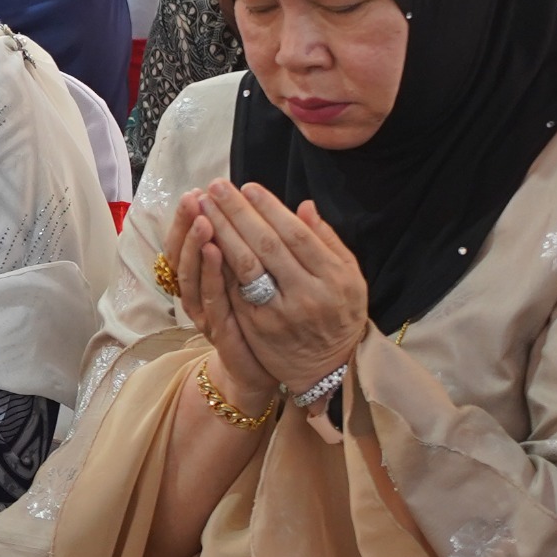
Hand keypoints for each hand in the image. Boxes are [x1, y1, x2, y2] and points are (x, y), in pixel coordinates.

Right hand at [166, 188, 273, 402]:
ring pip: (191, 275)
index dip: (184, 219)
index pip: (183, 243)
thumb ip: (241, 246)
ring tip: (202, 218)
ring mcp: (204, 313)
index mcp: (201, 280)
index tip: (194, 192)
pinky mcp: (219, 330)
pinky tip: (215, 250)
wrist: (259, 369)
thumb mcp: (244, 278)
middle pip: (180, 255)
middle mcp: (195, 295)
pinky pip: (211, 299)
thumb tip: (248, 206)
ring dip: (195, 245)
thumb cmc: (253, 320)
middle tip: (193, 198)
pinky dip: (210, 273)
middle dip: (185, 225)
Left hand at [196, 179, 368, 395]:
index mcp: (335, 278)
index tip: (248, 187)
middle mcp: (308, 295)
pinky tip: (205, 241)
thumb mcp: (351, 278)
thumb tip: (305, 206)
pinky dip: (219, 263)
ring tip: (205, 207)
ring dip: (222, 232)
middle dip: (238, 212)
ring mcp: (280, 313)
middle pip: (266, 245)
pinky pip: (234, 289)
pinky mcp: (257, 327)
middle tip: (218, 187)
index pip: (296, 235)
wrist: (329, 369)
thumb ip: (329, 241)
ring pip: (246, 265)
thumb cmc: (340, 314)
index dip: (270, 209)